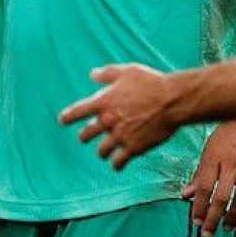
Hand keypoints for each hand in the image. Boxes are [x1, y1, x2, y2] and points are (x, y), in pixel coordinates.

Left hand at [60, 63, 177, 170]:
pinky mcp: (133, 148)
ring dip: (101, 151)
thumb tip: (92, 74)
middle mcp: (108, 120)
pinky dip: (116, 164)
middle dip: (85, 136)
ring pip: (101, 151)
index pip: (77, 112)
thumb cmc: (151, 82)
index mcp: (103, 101)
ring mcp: (120, 136)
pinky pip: (118, 162)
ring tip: (103, 152)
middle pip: (86, 134)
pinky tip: (117, 165)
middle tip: (85, 137)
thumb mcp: (127, 71)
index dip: (68, 117)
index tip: (62, 121)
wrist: (172, 101)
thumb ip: (107, 74)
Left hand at [183, 119, 235, 236]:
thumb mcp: (209, 149)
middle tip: (207, 233)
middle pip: (221, 196)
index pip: (203, 187)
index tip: (195, 221)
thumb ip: (199, 173)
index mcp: (213, 156)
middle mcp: (232, 161)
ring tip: (226, 227)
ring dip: (232, 216)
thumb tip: (185, 195)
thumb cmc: (228, 133)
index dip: (198, 207)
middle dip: (212, 218)